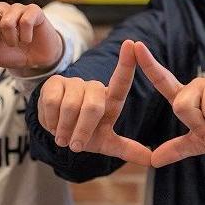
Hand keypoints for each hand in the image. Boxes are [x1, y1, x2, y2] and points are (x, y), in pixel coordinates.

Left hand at [0, 0, 63, 71]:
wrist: (37, 60)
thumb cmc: (11, 53)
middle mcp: (1, 8)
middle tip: (0, 43)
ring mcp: (18, 8)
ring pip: (6, 23)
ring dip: (11, 40)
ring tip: (18, 41)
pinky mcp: (34, 10)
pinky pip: (24, 23)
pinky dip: (25, 37)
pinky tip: (29, 38)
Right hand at [37, 40, 151, 165]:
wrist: (57, 131)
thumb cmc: (85, 134)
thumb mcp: (106, 143)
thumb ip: (127, 149)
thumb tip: (153, 160)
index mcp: (110, 99)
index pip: (121, 80)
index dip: (127, 63)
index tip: (132, 44)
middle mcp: (94, 87)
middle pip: (93, 106)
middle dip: (83, 131)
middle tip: (75, 146)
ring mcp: (74, 83)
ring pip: (71, 107)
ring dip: (65, 129)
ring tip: (63, 137)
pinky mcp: (54, 83)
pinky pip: (53, 103)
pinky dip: (52, 121)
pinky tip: (52, 124)